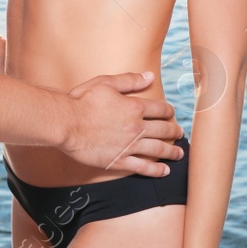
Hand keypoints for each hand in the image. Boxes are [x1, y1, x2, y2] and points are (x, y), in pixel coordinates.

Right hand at [61, 72, 182, 175]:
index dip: (168, 110)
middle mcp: (136, 128)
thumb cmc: (82, 101)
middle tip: (180, 133)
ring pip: (158, 150)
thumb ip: (129, 80)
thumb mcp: (105, 83)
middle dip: (174, 131)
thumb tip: (149, 76)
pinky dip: (156, 170)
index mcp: (134, 108)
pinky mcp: (119, 160)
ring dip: (172, 152)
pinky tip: (164, 171)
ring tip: (179, 153)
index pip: (160, 109)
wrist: (66, 124)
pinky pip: (143, 167)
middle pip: (163, 130)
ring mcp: (129, 146)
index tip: (171, 113)